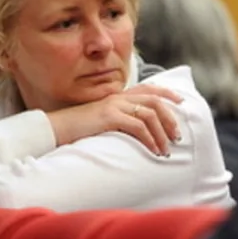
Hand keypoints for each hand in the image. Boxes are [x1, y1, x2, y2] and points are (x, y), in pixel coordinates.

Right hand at [46, 84, 183, 155]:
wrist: (56, 128)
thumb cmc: (78, 129)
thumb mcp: (102, 121)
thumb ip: (119, 120)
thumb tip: (138, 133)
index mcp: (118, 96)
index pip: (148, 88)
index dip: (167, 92)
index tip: (181, 101)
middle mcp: (118, 97)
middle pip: (154, 100)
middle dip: (170, 118)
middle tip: (178, 136)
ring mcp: (114, 105)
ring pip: (149, 114)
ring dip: (162, 132)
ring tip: (167, 149)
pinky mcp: (109, 116)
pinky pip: (137, 126)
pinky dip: (150, 139)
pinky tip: (154, 150)